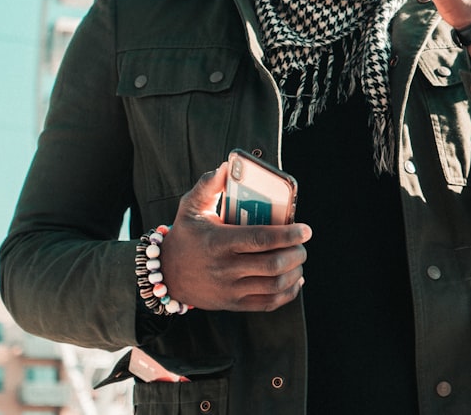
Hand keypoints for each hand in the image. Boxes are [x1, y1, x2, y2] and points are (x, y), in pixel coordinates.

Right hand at [159, 162, 311, 311]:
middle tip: (302, 243)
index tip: (305, 229)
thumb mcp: (190, 207)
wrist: (165, 275)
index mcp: (218, 242)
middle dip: (297, 253)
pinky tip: (294, 279)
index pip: (261, 239)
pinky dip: (287, 293)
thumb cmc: (184, 235)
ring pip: (274, 285)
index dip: (288, 235)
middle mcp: (225, 268)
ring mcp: (229, 289)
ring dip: (295, 272)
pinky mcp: (233, 304)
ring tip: (299, 258)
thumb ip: (208, 185)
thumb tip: (227, 167)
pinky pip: (268, 304)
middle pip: (273, 264)